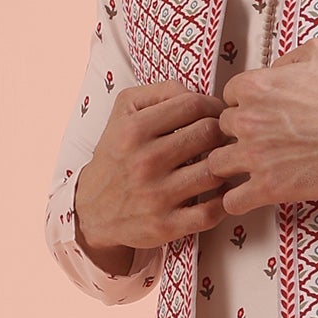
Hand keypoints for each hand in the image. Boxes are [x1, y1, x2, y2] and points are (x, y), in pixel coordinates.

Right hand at [73, 78, 230, 259]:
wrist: (92, 210)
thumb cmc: (117, 155)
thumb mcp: (123, 112)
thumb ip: (160, 92)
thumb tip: (197, 93)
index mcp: (134, 130)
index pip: (193, 104)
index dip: (213, 106)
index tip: (215, 114)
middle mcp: (145, 161)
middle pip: (209, 134)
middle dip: (222, 134)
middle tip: (222, 140)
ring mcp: (157, 196)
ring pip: (215, 172)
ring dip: (225, 167)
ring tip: (220, 165)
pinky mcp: (166, 225)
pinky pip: (212, 211)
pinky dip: (224, 202)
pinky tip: (219, 193)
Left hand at [208, 35, 317, 211]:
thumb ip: (288, 57)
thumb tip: (274, 69)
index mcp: (253, 87)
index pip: (227, 100)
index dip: (242, 109)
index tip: (257, 119)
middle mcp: (247, 120)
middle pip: (220, 132)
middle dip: (235, 138)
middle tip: (255, 145)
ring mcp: (254, 156)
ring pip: (216, 166)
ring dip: (230, 169)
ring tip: (247, 172)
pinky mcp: (267, 187)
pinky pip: (232, 201)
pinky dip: (237, 201)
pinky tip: (250, 196)